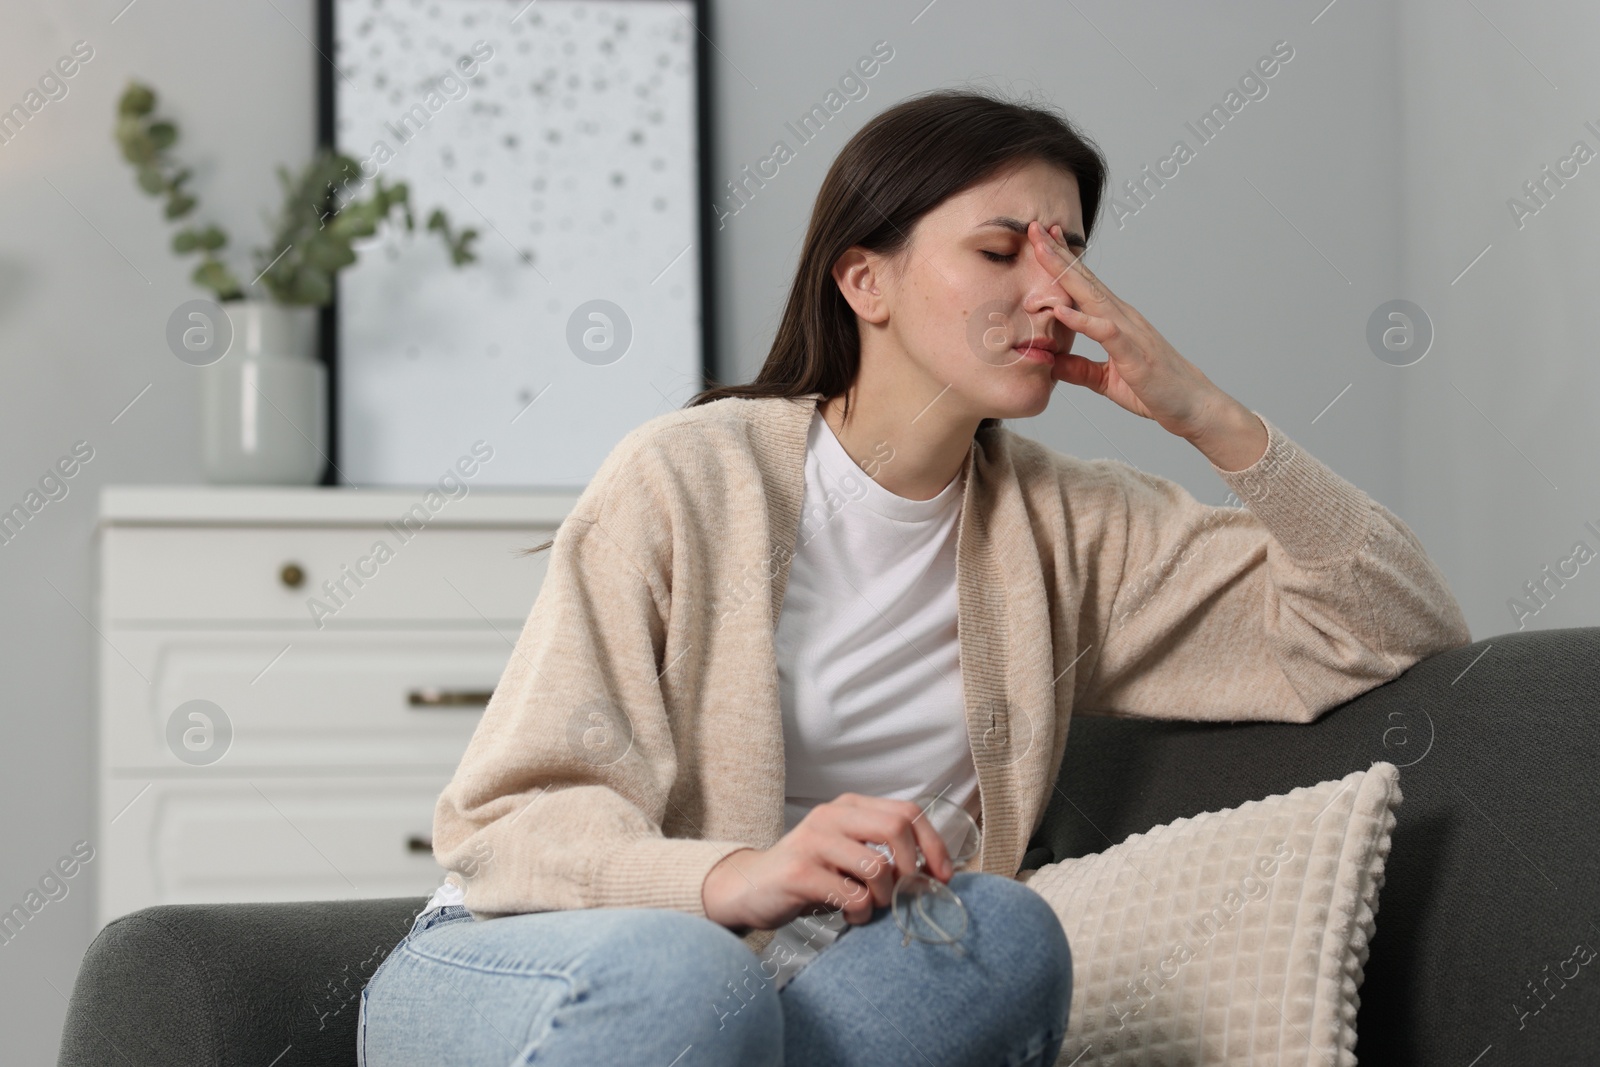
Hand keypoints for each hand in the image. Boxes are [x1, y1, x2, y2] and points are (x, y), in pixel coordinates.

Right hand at [700, 793, 953, 932]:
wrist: (749, 887)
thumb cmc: (809, 873)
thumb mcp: (846, 850)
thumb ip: (881, 850)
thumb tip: (934, 872)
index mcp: (848, 806)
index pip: (907, 812)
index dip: (933, 844)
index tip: (943, 875)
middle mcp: (831, 816)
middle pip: (896, 828)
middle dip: (913, 868)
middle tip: (908, 893)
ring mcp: (813, 843)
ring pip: (877, 867)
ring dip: (885, 898)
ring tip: (871, 906)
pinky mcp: (800, 874)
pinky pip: (852, 896)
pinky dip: (861, 913)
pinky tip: (850, 915)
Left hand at [1027, 220, 1232, 443]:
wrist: (1193, 407)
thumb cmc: (1155, 390)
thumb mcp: (1107, 380)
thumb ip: (1080, 370)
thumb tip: (1052, 363)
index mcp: (1115, 320)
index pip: (1084, 285)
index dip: (1062, 262)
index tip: (1040, 240)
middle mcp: (1122, 317)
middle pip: (1084, 280)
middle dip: (1057, 254)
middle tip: (1034, 227)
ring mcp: (1129, 331)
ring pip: (1091, 296)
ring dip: (1065, 273)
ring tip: (1041, 252)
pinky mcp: (1133, 353)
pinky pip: (1103, 331)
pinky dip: (1081, 320)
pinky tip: (1059, 309)